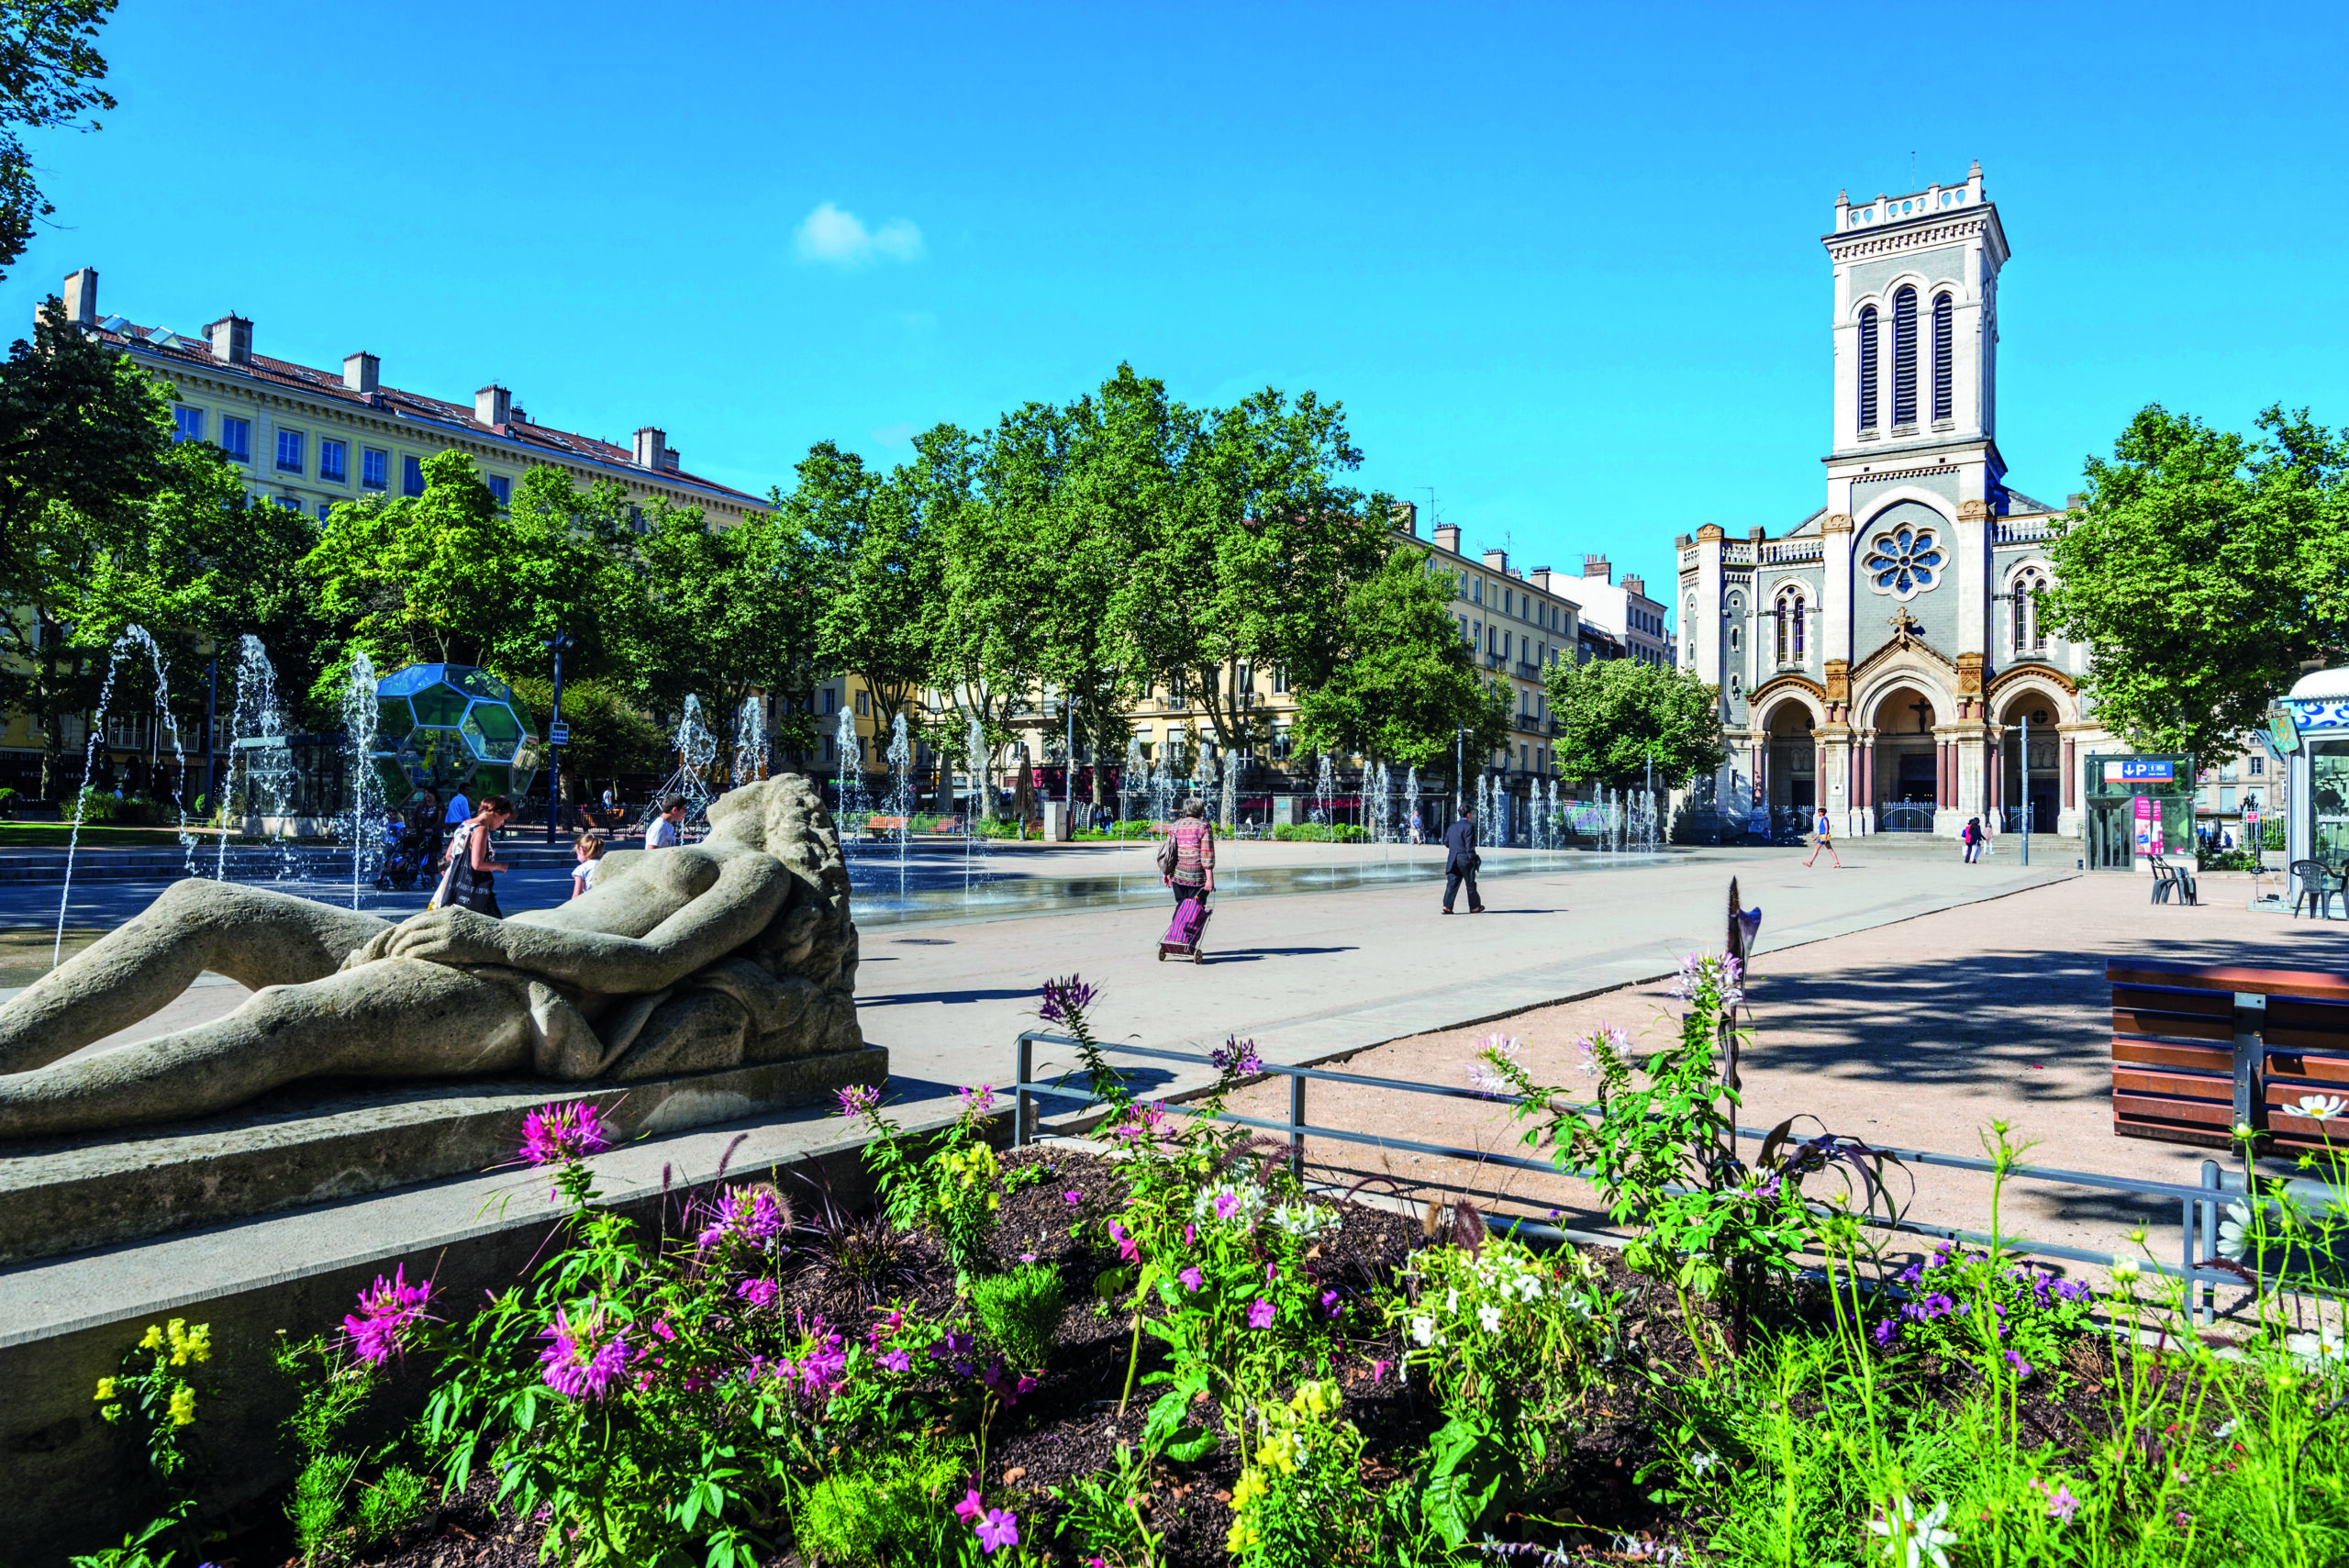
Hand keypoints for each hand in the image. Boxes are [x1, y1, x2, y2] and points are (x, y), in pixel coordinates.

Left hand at [372, 907, 511, 966]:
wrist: (507, 941)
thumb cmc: (488, 936)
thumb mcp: (467, 922)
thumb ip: (450, 923)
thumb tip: (435, 931)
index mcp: (447, 912)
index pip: (415, 919)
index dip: (400, 930)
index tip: (392, 941)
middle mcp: (445, 919)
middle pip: (409, 928)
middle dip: (395, 940)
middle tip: (385, 952)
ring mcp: (448, 932)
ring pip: (413, 940)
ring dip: (399, 950)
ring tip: (392, 960)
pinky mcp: (451, 946)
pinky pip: (423, 951)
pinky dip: (410, 957)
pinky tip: (405, 964)